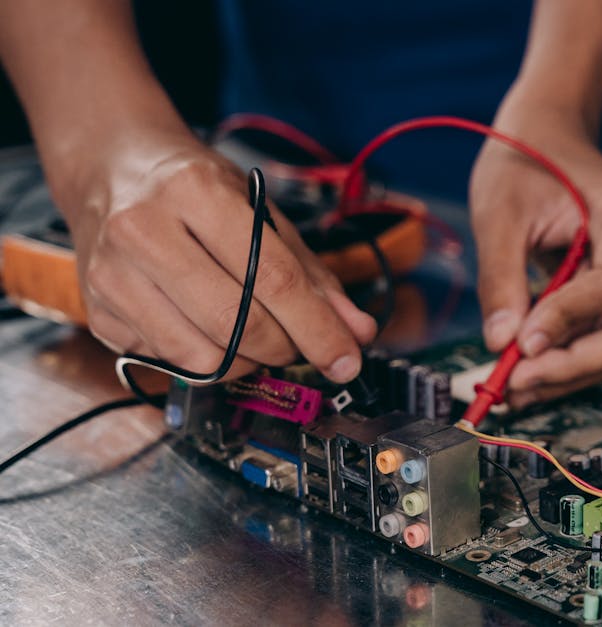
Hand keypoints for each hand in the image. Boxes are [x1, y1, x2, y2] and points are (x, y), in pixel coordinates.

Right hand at [64, 134, 375, 382]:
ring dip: (246, 361)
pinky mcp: (100, 313)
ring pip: (202, 356)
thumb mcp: (261, 212)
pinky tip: (210, 331)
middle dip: (284, 347)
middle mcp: (145, 230)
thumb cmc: (195, 189)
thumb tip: (357, 331)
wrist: (113, 168)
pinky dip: (206, 360)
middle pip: (237, 324)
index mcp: (196, 192)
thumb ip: (312, 275)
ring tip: (257, 337)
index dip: (318, 328)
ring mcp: (113, 275)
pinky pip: (171, 362)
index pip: (273, 278)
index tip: (346, 358)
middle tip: (300, 345)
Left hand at [469, 101, 601, 407]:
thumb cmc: (526, 160)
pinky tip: (527, 371)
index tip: (520, 346)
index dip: (570, 322)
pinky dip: (569, 359)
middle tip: (516, 383)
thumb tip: (501, 343)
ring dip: (570, 372)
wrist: (547, 136)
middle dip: (574, 365)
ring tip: (513, 386)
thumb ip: (501, 279)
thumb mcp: (499, 213)